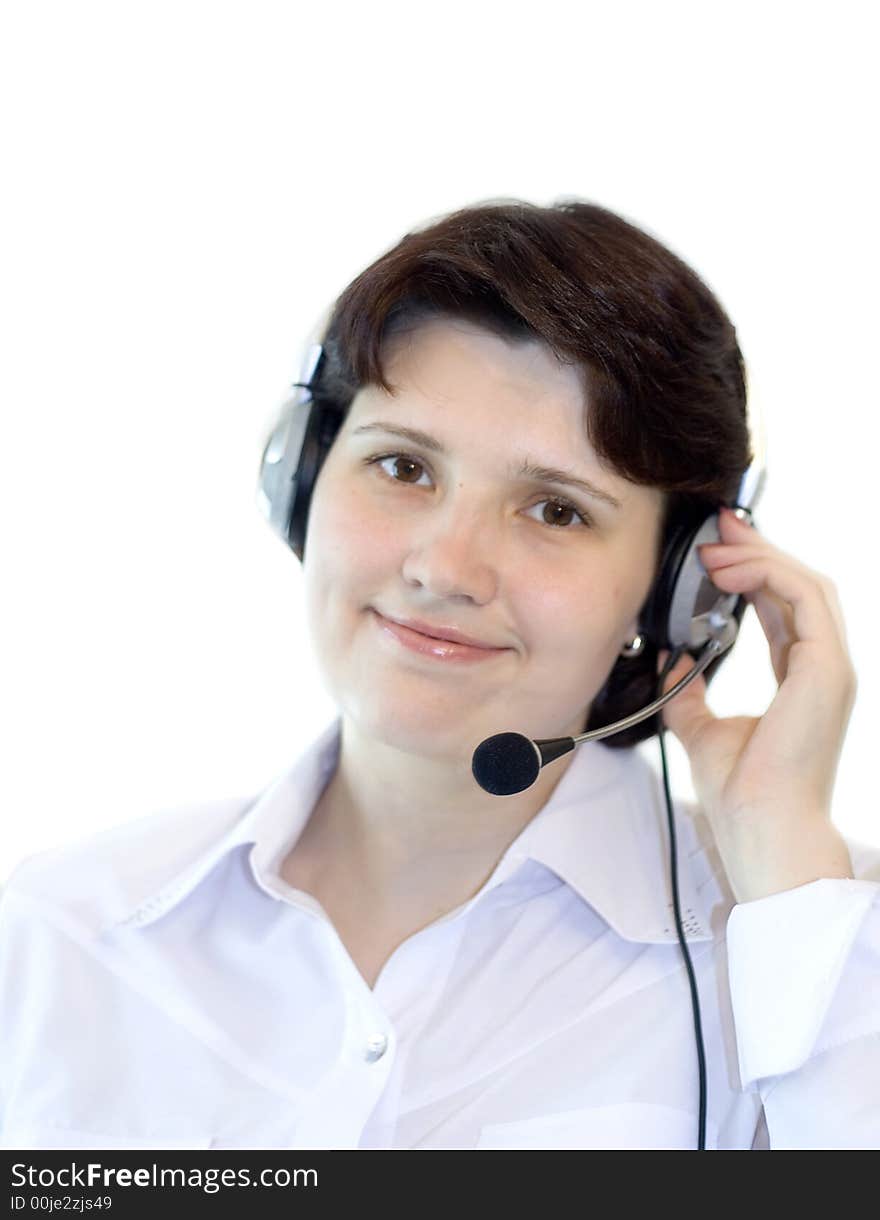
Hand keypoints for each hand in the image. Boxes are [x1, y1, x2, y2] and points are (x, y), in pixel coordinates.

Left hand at [657, 506, 856, 902]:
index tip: (716, 548)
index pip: (782, 605)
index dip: (752, 570)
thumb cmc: (743, 793)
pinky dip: (768, 573)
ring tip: (715, 545)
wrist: (761, 829)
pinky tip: (728, 569)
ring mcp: (831, 667)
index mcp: (800, 678)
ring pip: (806, 583)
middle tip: (717, 526)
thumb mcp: (700, 729)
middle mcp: (821, 667)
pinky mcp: (828, 669)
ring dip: (759, 555)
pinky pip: (805, 598)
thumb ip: (688, 693)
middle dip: (756, 549)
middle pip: (798, 584)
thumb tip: (670, 662)